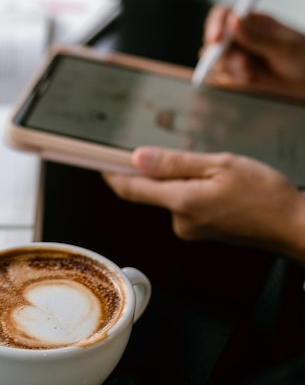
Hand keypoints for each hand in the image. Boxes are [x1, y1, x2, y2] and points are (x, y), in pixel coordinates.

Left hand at [103, 146, 304, 262]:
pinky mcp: (201, 231)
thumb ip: (175, 163)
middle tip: (187, 154)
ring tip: (216, 171)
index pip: (130, 188)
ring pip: (172, 195)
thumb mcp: (220, 165)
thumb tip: (139, 158)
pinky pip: (186, 204)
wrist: (292, 225)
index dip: (111, 172)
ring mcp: (190, 229)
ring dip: (182, 179)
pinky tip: (219, 185)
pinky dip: (192, 190)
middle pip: (152, 190)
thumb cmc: (264, 194)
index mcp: (182, 201)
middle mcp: (180, 220)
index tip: (98, 157)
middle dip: (161, 169)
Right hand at [201, 5, 304, 97]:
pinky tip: (251, 80)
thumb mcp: (283, 47)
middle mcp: (240, 38)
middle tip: (244, 64)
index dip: (214, 25)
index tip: (216, 40)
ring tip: (252, 73)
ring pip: (217, 62)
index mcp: (252, 21)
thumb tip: (234, 20)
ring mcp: (237, 57)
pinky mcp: (236, 76)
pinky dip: (232, 81)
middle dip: (225, 55)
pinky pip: (222, 79)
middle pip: (214, 42)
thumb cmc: (302, 59)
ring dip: (231, 70)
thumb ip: (256, 37)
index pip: (222, 15)